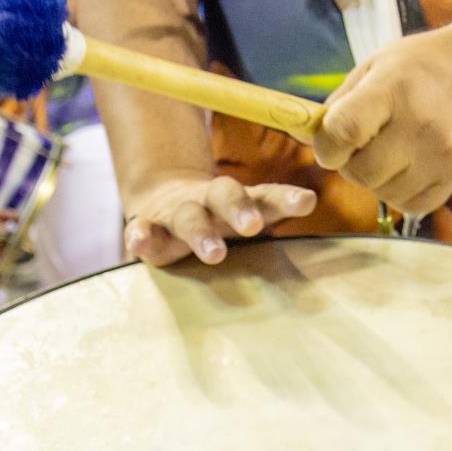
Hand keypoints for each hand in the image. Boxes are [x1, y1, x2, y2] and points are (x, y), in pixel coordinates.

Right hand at [122, 170, 314, 266]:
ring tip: (214, 254)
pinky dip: (140, 236)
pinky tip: (138, 245)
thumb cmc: (218, 215)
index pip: (266, 195)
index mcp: (240, 200)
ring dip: (200, 233)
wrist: (162, 198)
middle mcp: (209, 201)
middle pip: (225, 196)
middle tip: (253, 225)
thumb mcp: (246, 212)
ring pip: (188, 218)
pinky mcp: (147, 227)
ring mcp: (177, 213)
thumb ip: (274, 211)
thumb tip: (313, 204)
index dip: (286, 198)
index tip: (307, 202)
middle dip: (239, 209)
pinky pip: (141, 231)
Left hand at [313, 28, 451, 216]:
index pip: (344, 132)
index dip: (327, 146)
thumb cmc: (422, 65)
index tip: (331, 144)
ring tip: (389, 153)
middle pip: (362, 172)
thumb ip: (338, 105)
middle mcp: (421, 123)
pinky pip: (414, 204)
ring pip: (386, 194)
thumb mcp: (376, 66)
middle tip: (360, 147)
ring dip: (377, 180)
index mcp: (393, 88)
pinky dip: (402, 192)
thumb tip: (303, 139)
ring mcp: (444, 153)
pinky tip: (408, 167)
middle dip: (350, 165)